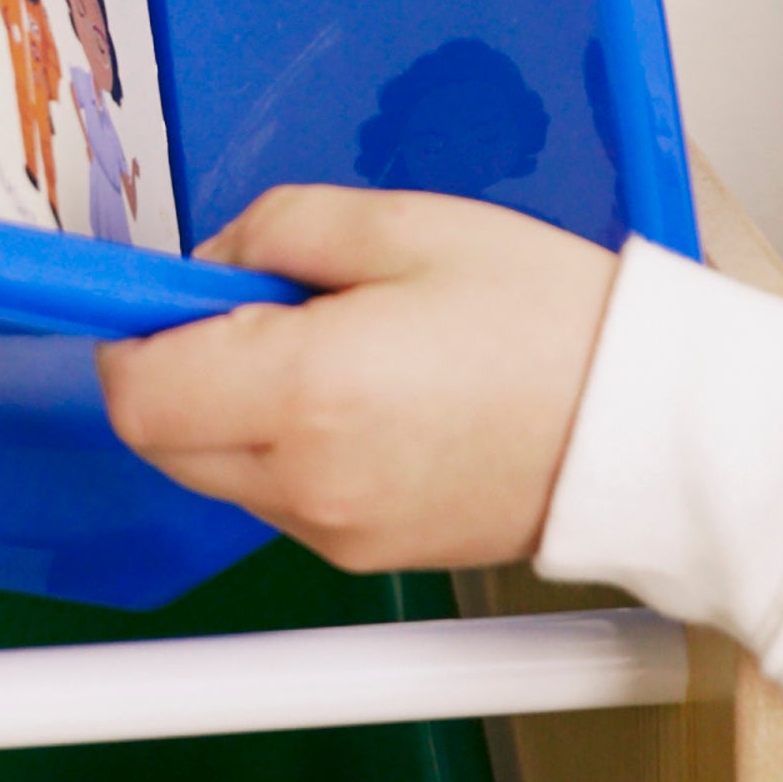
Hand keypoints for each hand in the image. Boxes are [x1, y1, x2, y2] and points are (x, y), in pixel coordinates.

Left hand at [99, 186, 616, 576]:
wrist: (649, 431)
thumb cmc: (554, 324)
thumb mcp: (411, 226)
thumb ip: (281, 227)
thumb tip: (213, 261)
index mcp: (308, 390)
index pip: (138, 390)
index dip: (133, 334)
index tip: (163, 297)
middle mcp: (306, 479)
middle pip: (161, 440)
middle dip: (183, 370)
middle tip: (266, 310)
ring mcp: (334, 529)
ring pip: (220, 472)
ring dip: (238, 412)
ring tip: (342, 353)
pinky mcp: (366, 555)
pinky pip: (282, 500)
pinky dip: (292, 452)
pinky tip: (372, 403)